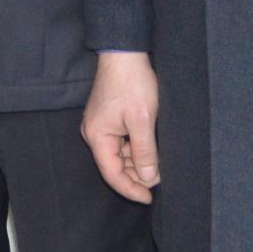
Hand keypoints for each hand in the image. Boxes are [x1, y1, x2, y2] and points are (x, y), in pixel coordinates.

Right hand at [81, 50, 161, 203]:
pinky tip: (149, 151)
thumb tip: (149, 179)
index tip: (149, 198)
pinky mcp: (108, 119)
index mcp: (97, 137)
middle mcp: (94, 134)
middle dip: (136, 177)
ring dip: (137, 163)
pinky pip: (120, 143)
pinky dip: (134, 150)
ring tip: (158, 167)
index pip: (112, 174)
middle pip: (114, 166)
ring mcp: (100, 126)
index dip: (131, 189)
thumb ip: (145, 152)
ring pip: (119, 155)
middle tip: (158, 182)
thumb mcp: (143, 120)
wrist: (124, 53)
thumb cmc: (132, 83)